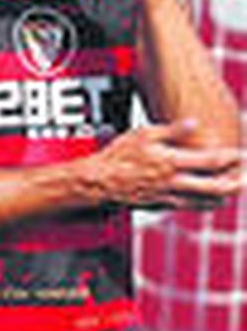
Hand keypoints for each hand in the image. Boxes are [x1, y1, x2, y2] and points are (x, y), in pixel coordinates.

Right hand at [89, 120, 243, 210]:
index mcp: (171, 162)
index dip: (232, 158)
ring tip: (237, 186)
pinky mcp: (164, 205)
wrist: (98, 182)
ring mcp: (170, 196)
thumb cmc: (118, 157)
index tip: (243, 153)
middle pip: (217, 187)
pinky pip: (193, 207)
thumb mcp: (142, 134)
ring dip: (227, 194)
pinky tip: (214, 197)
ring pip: (208, 201)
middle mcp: (174, 182)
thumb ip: (172, 130)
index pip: (212, 161)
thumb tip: (194, 123)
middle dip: (238, 182)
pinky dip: (208, 202)